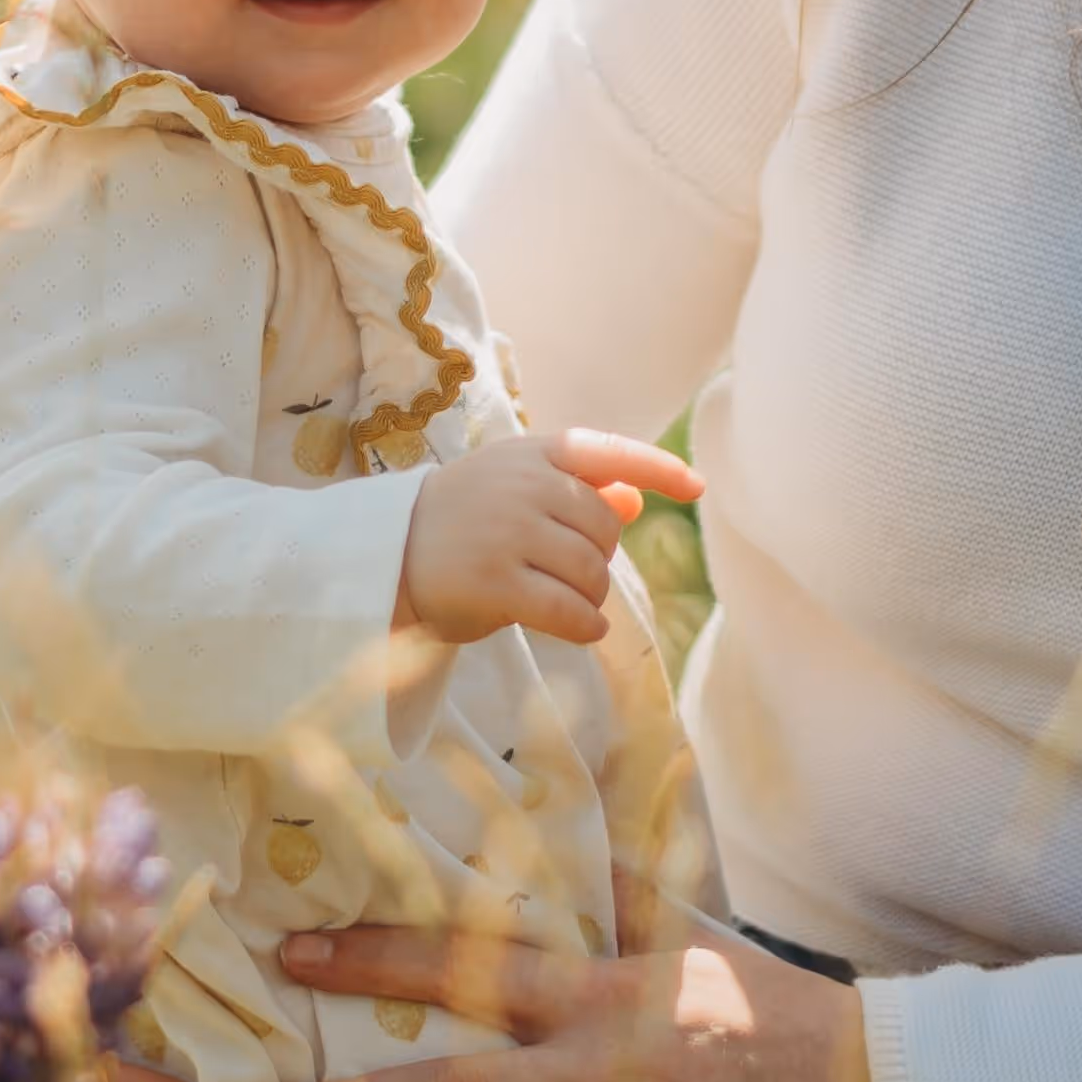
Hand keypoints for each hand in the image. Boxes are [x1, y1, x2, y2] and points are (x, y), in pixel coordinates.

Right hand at [395, 428, 702, 648]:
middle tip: (568, 572)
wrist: (384, 553)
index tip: (696, 488)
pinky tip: (584, 629)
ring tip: (569, 601)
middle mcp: (525, 486)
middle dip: (601, 558)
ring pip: (591, 572)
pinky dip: (585, 624)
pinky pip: (568, 610)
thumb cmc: (462, 519)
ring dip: (592, 596)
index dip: (659, 468)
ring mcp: (509, 533)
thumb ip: (576, 489)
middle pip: (606, 529)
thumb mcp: (515, 486)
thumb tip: (636, 497)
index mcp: (535, 453)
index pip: (610, 452)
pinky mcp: (494, 583)